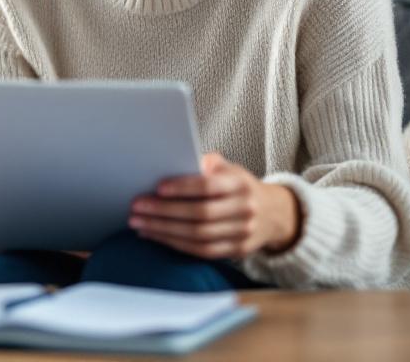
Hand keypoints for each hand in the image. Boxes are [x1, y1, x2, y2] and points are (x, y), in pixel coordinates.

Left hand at [128, 153, 301, 259]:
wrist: (273, 214)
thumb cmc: (238, 186)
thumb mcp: (230, 168)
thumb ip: (208, 163)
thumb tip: (180, 158)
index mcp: (240, 185)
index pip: (208, 186)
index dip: (182, 188)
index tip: (157, 188)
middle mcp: (244, 210)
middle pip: (200, 214)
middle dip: (164, 211)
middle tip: (136, 207)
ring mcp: (242, 233)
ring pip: (198, 236)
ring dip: (163, 231)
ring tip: (138, 223)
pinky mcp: (236, 251)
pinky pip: (201, 251)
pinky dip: (174, 244)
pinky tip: (154, 236)